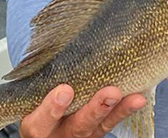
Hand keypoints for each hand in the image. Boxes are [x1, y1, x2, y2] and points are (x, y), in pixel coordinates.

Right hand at [19, 84, 146, 137]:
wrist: (48, 119)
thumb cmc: (37, 97)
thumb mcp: (29, 94)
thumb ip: (41, 78)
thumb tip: (52, 40)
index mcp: (37, 125)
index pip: (40, 122)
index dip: (52, 108)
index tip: (65, 90)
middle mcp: (58, 133)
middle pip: (77, 126)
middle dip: (95, 109)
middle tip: (111, 92)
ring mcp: (80, 134)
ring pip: (98, 126)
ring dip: (117, 110)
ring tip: (133, 97)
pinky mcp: (96, 131)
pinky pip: (111, 123)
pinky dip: (124, 111)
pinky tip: (138, 99)